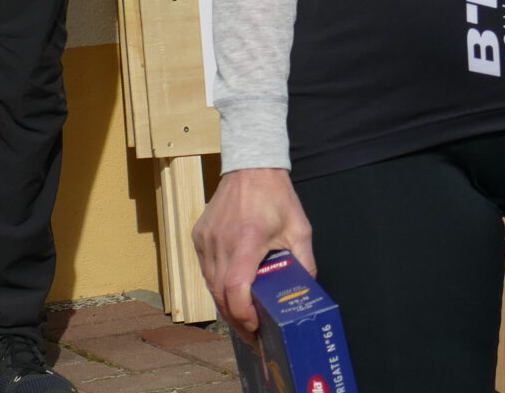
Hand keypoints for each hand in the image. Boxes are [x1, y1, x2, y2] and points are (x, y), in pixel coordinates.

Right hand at [193, 167, 314, 335]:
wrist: (250, 168)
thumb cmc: (277, 198)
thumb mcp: (299, 229)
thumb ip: (304, 262)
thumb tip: (306, 292)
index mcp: (247, 239)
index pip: (236, 288)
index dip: (244, 314)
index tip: (256, 329)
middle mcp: (221, 242)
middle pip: (221, 294)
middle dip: (236, 320)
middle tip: (253, 337)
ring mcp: (205, 241)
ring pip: (210, 286)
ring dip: (226, 306)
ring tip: (244, 322)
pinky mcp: (198, 238)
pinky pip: (206, 271)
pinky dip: (217, 287)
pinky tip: (231, 295)